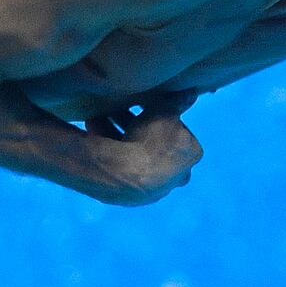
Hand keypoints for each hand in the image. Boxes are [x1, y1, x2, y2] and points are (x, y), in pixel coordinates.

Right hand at [84, 91, 202, 205]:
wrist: (123, 173)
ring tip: (101, 116)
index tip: (146, 108)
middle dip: (138, 126)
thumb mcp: (164, 109)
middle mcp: (176, 176)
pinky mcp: (129, 195)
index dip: (160, 117)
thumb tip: (191, 91)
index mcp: (191, 155)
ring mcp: (153, 189)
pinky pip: (121, 166)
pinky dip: (109, 148)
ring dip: (119, 134)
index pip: (179, 131)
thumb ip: (178, 101)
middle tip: (120, 109)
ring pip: (136, 155)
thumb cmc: (150, 139)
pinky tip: (94, 127)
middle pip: (156, 145)